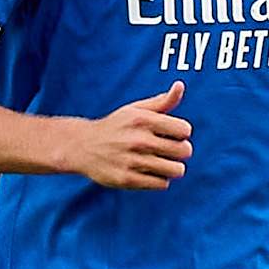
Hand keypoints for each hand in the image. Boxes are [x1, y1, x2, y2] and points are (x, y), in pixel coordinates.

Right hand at [68, 80, 192, 189]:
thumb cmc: (117, 126)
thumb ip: (162, 101)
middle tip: (169, 150)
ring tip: (161, 162)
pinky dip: (159, 179)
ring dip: (172, 167)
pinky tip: (149, 171)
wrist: (83, 146)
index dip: (182, 132)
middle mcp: (138, 140)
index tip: (172, 133)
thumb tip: (180, 85)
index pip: (184, 130)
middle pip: (184, 151)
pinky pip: (162, 184)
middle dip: (181, 151)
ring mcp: (132, 161)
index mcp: (143, 119)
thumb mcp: (136, 110)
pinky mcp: (127, 179)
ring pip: (176, 170)